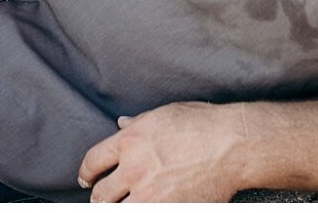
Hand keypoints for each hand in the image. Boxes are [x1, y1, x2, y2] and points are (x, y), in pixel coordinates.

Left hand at [77, 101, 245, 202]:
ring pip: (121, 210)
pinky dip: (146, 211)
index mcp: (130, 141)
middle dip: (99, 199)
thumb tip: (122, 123)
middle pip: (101, 194)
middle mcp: (134, 169)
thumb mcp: (163, 114)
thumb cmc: (202, 124)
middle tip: (101, 200)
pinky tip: (148, 208)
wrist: (231, 145)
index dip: (86, 172)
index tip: (85, 178)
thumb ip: (138, 123)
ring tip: (121, 206)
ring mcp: (152, 194)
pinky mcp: (170, 208)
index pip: (93, 161)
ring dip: (119, 209)